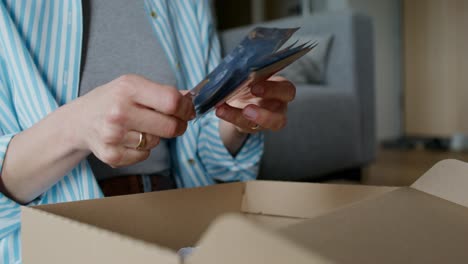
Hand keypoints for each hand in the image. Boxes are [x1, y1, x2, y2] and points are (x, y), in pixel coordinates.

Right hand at [73, 74, 193, 166]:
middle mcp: (119, 111)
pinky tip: (130, 139)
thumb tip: (190, 99)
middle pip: (170, 127)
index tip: (187, 111)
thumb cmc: (112, 100)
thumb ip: (163, 92)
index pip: (172, 102)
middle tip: (175, 123)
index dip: (186, 108)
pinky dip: (142, 150)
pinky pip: (144, 156)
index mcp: (128, 88)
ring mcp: (113, 135)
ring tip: (140, 127)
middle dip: (178, 126)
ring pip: (156, 142)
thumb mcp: (134, 86)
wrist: (80, 120)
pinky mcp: (111, 154)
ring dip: (155, 137)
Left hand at [215, 76, 295, 133]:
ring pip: (261, 128)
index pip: (286, 90)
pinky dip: (229, 116)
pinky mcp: (252, 126)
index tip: (255, 87)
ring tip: (223, 110)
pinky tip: (219, 110)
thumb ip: (251, 73)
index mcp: (281, 89)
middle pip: (280, 117)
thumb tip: (236, 69)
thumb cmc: (252, 80)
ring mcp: (266, 120)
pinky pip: (243, 125)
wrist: (241, 93)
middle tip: (246, 109)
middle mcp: (278, 107)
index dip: (273, 90)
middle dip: (264, 115)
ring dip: (242, 119)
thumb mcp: (253, 75)